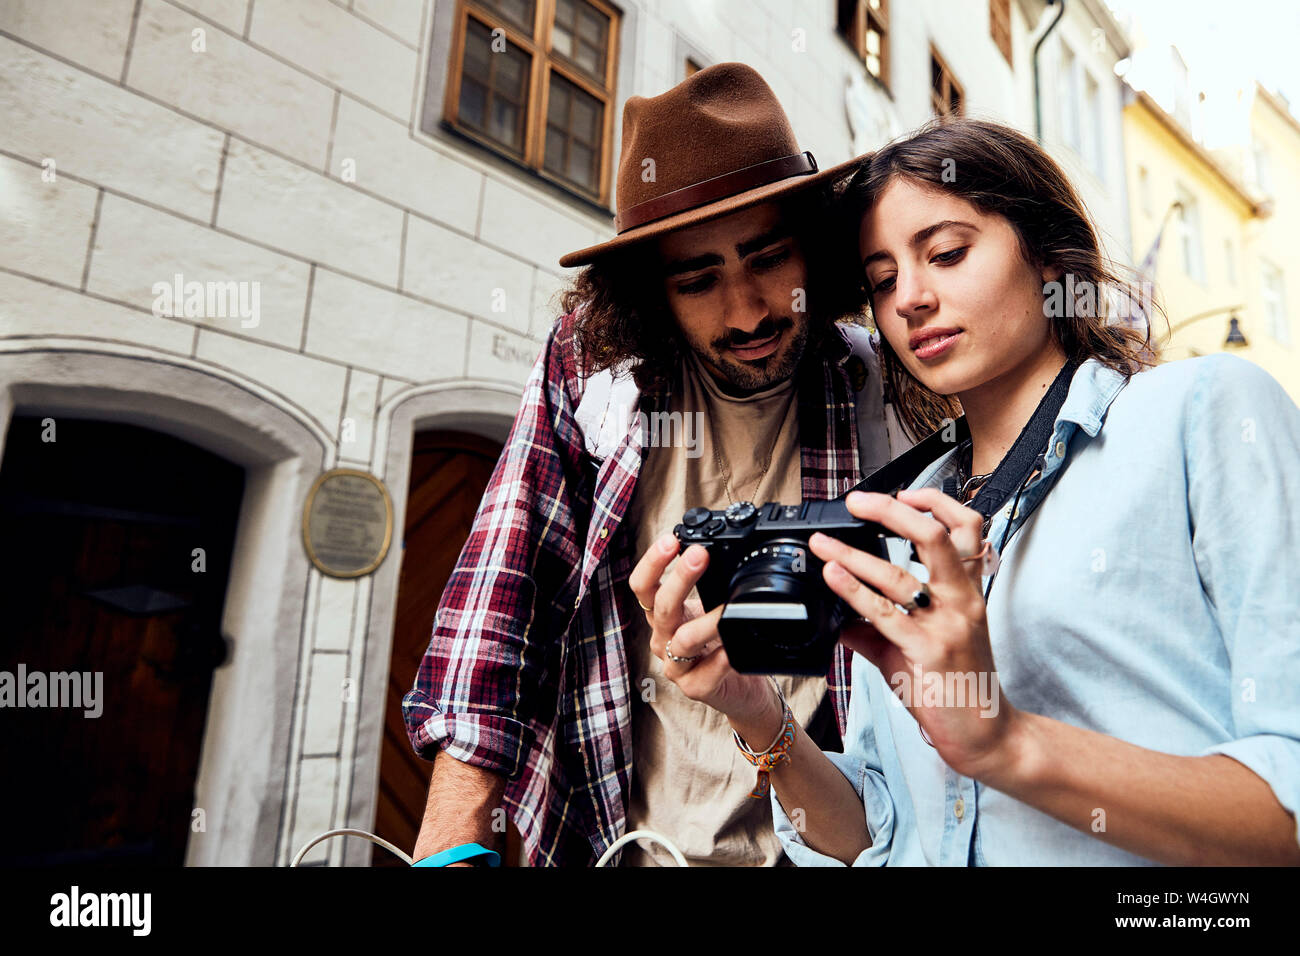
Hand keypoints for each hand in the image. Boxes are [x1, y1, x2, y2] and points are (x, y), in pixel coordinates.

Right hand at [628, 532, 778, 726]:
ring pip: (683, 640)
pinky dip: (721, 658)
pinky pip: (706, 672)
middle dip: (680, 578)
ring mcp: (676, 666)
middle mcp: (663, 639)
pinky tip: (732, 648)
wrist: (739, 690)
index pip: (643, 586)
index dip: (652, 563)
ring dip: (706, 622)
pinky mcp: (695, 688)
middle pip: (661, 606)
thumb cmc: (721, 645)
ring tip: (725, 610)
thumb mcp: (708, 610)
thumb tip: (723, 550)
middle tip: (699, 555)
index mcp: (662, 617)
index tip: (671, 541)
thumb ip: (708, 587)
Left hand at [808, 489, 1022, 780]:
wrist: (984, 735)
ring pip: (899, 574)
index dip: (935, 501)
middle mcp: (962, 600)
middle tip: (857, 500)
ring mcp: (947, 624)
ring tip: (821, 543)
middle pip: (935, 535)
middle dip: (891, 511)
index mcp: (968, 590)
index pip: (967, 527)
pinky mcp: (928, 650)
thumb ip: (879, 630)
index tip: (903, 492)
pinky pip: (884, 613)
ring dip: (852, 554)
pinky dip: (853, 590)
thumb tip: (840, 619)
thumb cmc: (957, 686)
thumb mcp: (921, 647)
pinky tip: (833, 576)